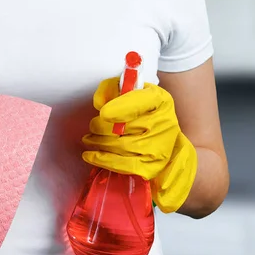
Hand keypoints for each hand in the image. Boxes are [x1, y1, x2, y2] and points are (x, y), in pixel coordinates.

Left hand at [82, 77, 197, 212]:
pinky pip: (123, 165)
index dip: (121, 108)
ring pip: (121, 146)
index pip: (142, 101)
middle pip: (125, 127)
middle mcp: (163, 123)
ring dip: (98, 143)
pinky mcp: (151, 166)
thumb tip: (99, 103)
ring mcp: (159, 147)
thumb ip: (112, 88)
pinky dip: (103, 160)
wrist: (165, 140)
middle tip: (92, 127)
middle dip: (101, 127)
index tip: (103, 112)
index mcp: (160, 100)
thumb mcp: (131, 93)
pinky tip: (90, 155)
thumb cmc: (143, 113)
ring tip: (89, 140)